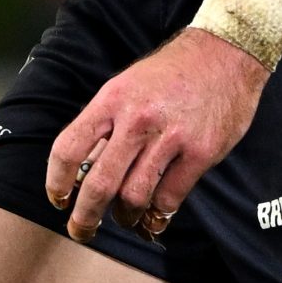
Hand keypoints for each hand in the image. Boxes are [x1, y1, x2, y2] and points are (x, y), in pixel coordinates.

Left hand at [46, 27, 267, 242]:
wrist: (225, 53)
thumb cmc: (171, 72)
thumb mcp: (128, 84)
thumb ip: (107, 123)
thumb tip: (84, 166)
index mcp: (112, 99)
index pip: (70, 147)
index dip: (56, 181)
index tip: (58, 199)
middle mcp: (137, 119)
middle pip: (99, 182)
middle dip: (85, 215)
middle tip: (80, 230)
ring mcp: (170, 137)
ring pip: (134, 196)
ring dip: (124, 217)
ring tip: (124, 218)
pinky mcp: (200, 153)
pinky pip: (169, 198)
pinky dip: (157, 215)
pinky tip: (154, 217)